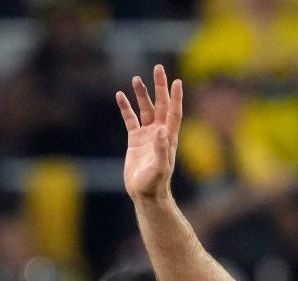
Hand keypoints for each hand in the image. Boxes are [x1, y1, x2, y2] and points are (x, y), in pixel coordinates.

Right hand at [116, 66, 182, 202]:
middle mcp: (159, 133)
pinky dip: (126, 108)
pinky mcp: (135, 140)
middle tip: (158, 68)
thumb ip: (161, 149)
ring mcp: (147, 135)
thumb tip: (161, 130)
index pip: (174, 113)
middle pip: (161, 105)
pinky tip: (120, 96)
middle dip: (160, 87)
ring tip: (136, 79)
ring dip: (141, 94)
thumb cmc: (154, 184)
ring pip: (145, 109)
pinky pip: (130, 119)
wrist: (144, 194)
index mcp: (168, 138)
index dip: (175, 97)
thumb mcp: (159, 167)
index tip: (176, 81)